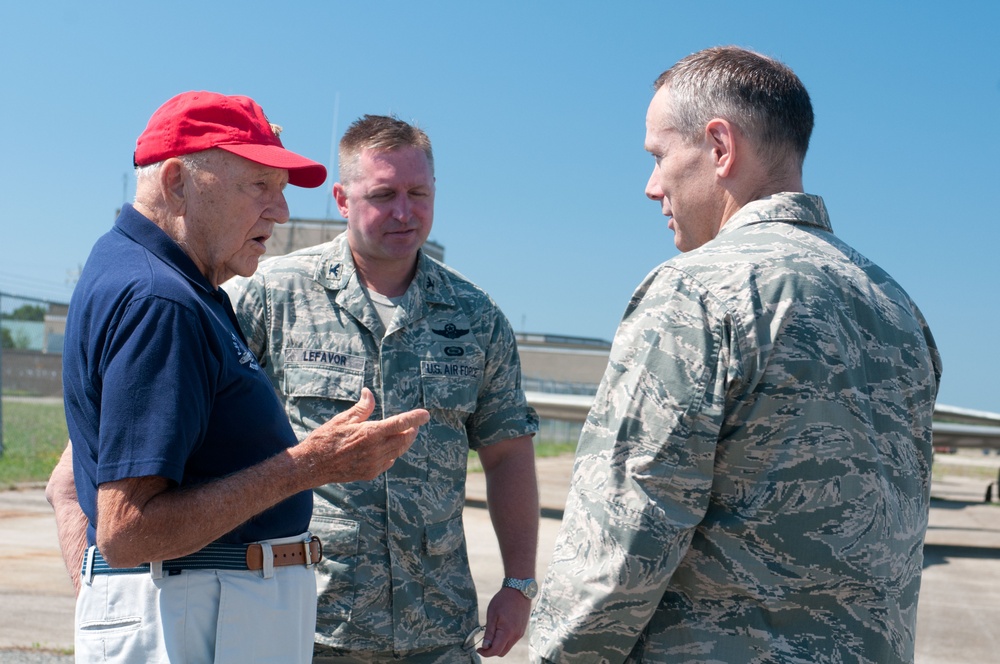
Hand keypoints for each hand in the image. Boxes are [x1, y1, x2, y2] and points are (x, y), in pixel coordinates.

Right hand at [301, 388, 428, 483]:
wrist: (313, 465)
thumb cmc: (326, 438)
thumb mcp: (343, 419)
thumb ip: (362, 408)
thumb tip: (369, 392)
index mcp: (371, 433)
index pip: (400, 423)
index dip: (415, 418)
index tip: (426, 414)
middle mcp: (376, 449)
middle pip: (404, 439)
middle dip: (412, 430)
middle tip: (414, 423)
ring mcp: (374, 463)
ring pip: (399, 451)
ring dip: (404, 441)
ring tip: (405, 433)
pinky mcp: (371, 473)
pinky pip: (389, 461)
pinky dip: (393, 453)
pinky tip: (389, 448)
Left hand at [477, 587, 530, 656]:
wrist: (519, 590)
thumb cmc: (503, 600)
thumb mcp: (492, 615)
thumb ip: (489, 633)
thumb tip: (485, 647)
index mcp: (507, 632)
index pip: (495, 651)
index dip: (485, 653)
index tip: (478, 649)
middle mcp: (516, 636)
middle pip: (502, 652)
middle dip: (492, 650)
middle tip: (484, 643)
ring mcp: (520, 633)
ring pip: (507, 647)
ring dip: (499, 645)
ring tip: (492, 633)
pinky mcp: (522, 630)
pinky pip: (512, 641)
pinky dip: (504, 640)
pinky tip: (500, 630)